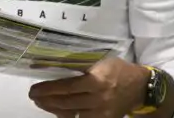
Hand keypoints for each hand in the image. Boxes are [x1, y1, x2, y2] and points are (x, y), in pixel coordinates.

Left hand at [28, 58, 148, 117]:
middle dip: (47, 100)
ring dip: (53, 109)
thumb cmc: (118, 69)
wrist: (139, 87)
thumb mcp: (100, 61)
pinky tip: (57, 110)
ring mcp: (101, 113)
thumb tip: (55, 63)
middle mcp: (98, 99)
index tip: (35, 89)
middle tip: (33, 96)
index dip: (48, 89)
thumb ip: (81, 65)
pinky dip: (66, 115)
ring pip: (71, 113)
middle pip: (66, 102)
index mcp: (97, 81)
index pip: (67, 87)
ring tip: (41, 103)